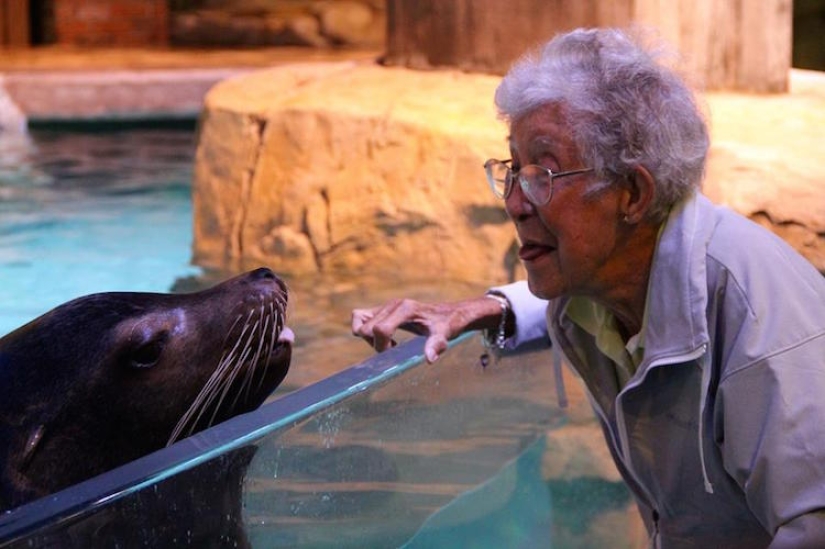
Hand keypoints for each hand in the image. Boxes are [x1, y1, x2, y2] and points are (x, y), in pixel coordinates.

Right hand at [351, 297, 502, 362]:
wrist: (451, 313)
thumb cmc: (448, 323)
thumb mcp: (445, 334)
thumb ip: (436, 344)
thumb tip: (429, 359)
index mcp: (405, 309)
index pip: (379, 328)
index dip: (381, 346)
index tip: (394, 352)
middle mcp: (393, 305)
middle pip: (366, 326)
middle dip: (374, 343)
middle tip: (392, 350)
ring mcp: (387, 306)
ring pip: (359, 319)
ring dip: (367, 336)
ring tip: (387, 343)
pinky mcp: (384, 309)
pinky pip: (361, 316)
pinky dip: (365, 329)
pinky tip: (386, 338)